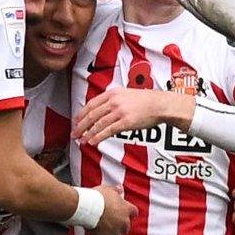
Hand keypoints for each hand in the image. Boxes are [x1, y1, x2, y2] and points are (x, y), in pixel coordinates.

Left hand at [73, 88, 195, 145]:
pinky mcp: (126, 122)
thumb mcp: (126, 94)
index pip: (91, 104)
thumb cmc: (145, 101)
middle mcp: (114, 101)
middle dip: (81, 126)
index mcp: (112, 93)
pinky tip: (93, 141)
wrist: (160, 104)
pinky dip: (98, 137)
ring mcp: (120, 111)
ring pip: (98, 124)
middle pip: (92, 114)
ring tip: (82, 140)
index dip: (81, 114)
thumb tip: (101, 110)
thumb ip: (113, 100)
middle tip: (74, 133)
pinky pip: (108, 131)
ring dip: (88, 133)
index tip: (76, 122)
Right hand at [87, 185, 137, 234]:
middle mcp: (124, 223)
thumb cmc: (98, 197)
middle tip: (110, 221)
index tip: (123, 211)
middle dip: (119, 225)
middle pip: (126, 227)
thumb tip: (120, 188)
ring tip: (101, 230)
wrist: (87, 208)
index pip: (134, 212)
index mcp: (127, 210)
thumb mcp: (108, 189)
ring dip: (110, 234)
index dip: (128, 212)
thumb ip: (116, 190)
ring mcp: (115, 233)